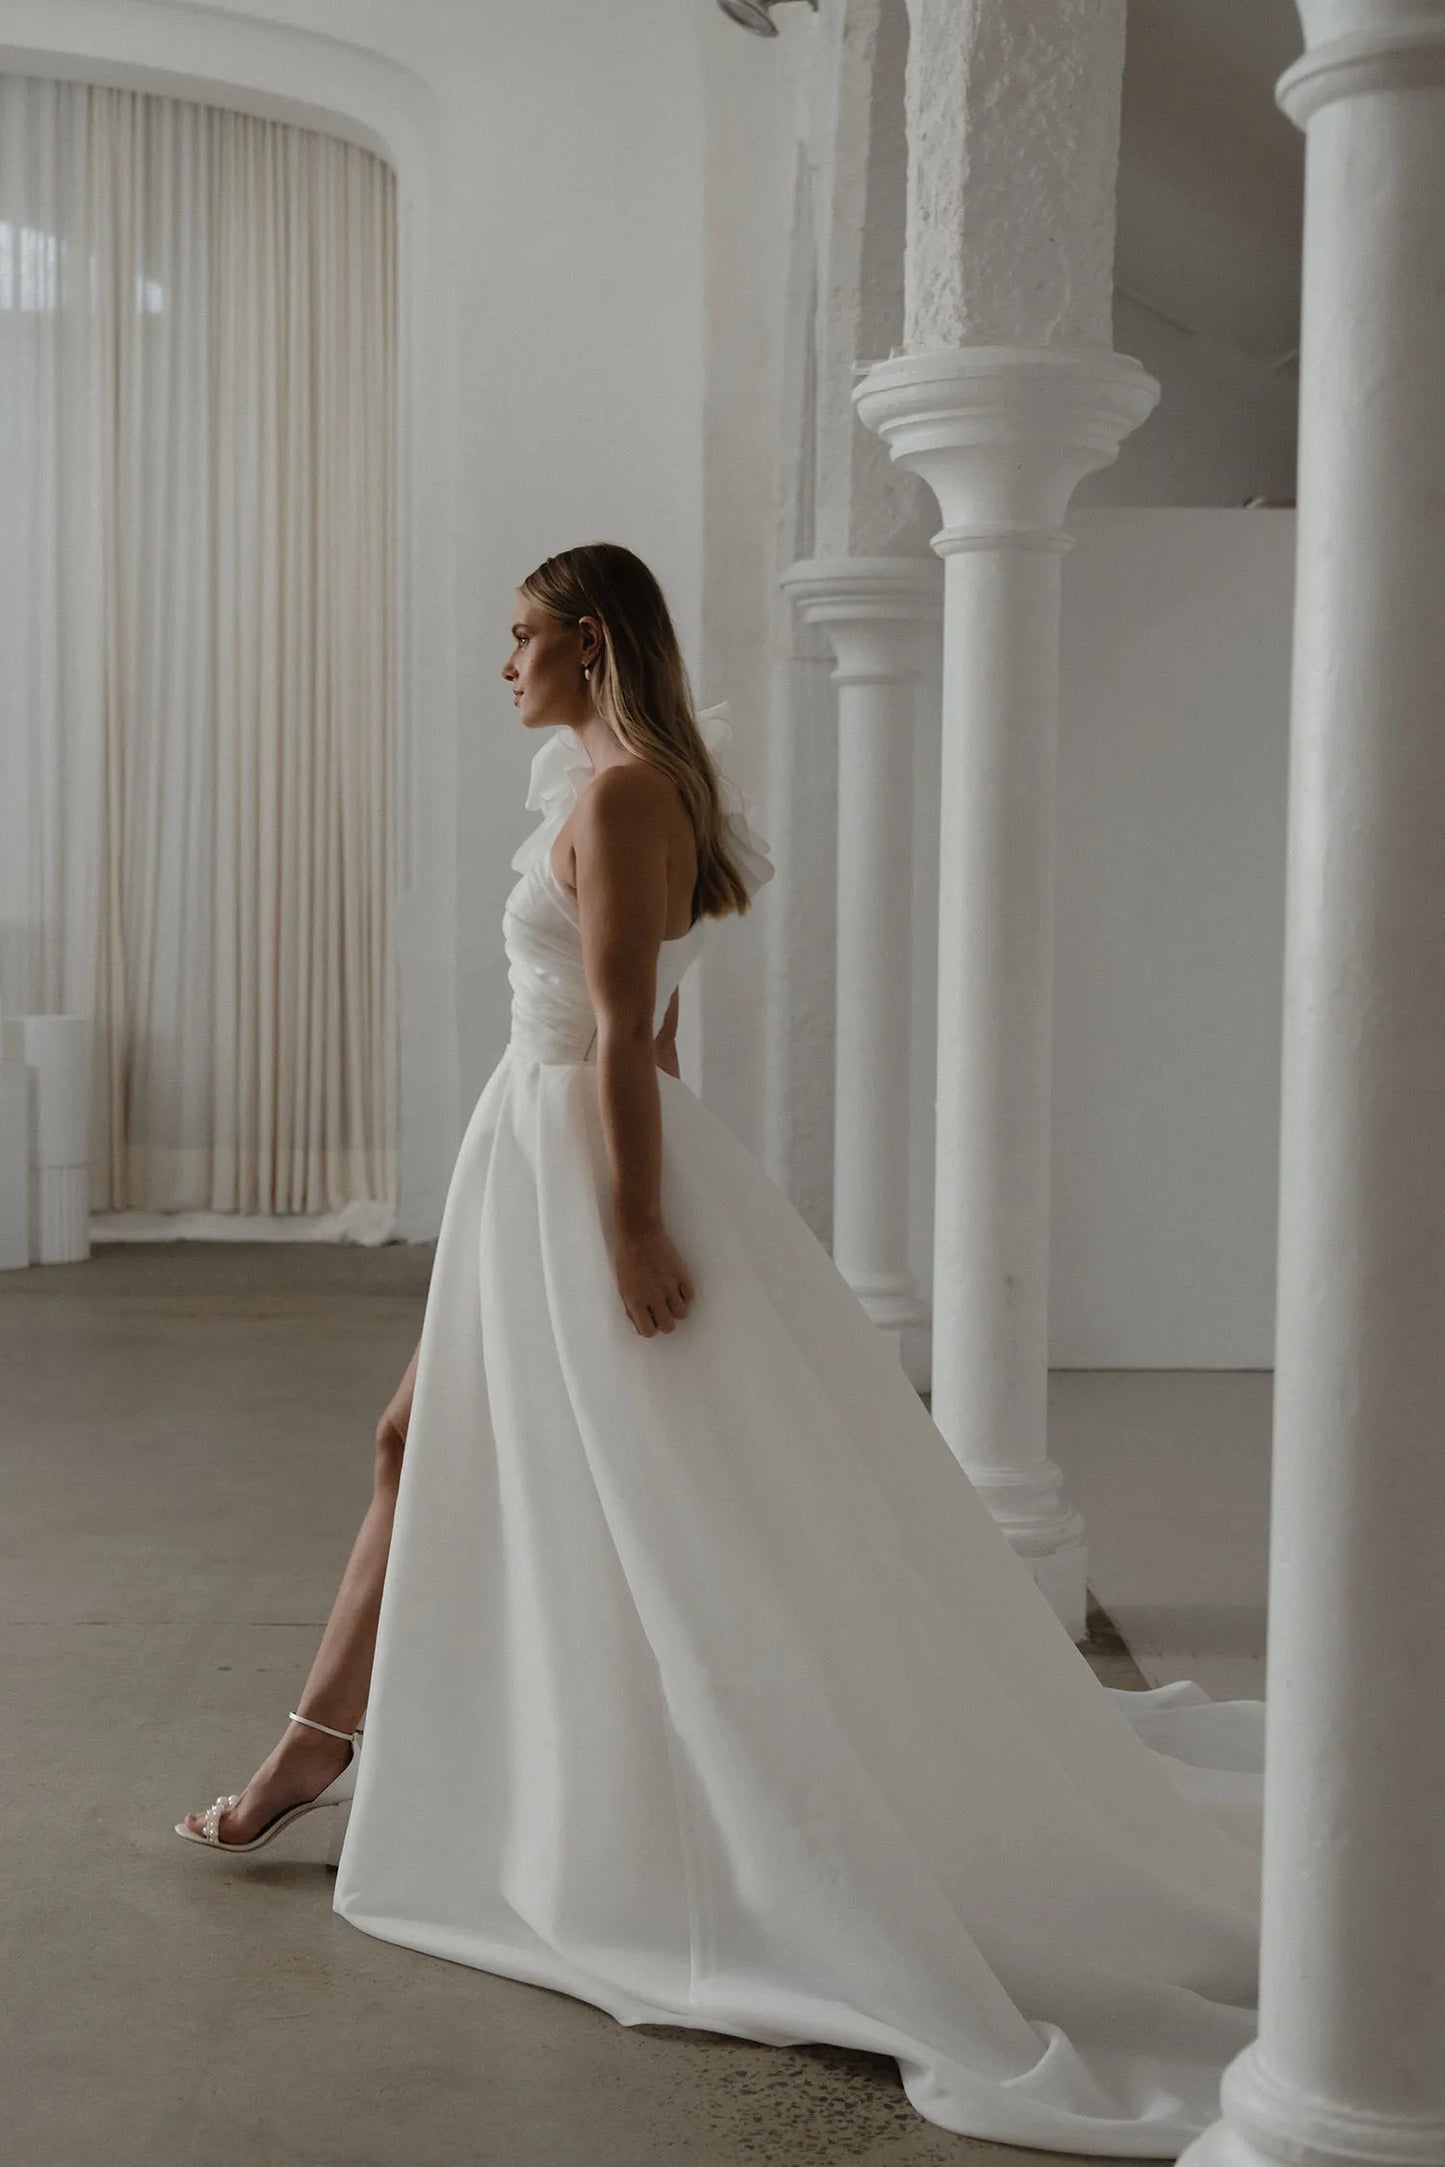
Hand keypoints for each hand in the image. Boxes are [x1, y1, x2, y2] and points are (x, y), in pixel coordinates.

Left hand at [615, 1220, 694, 1336]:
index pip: (648, 1332)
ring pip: (682, 1313)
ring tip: (669, 1298)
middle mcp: (654, 1297)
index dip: (649, 1328)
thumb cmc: (626, 1260)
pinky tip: (677, 1286)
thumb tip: (641, 1325)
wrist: (639, 1234)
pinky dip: (685, 1294)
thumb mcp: (622, 1287)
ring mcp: (670, 1286)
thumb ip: (631, 1309)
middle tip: (660, 1310)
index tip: (647, 1319)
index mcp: (636, 1301)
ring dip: (676, 1309)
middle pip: (668, 1327)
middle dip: (664, 1321)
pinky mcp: (681, 1275)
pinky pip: (690, 1295)